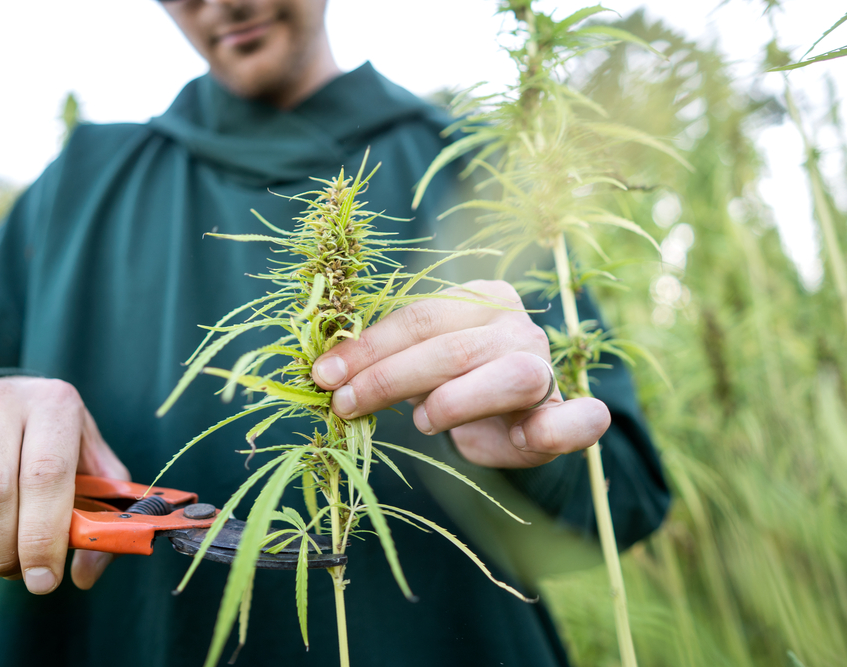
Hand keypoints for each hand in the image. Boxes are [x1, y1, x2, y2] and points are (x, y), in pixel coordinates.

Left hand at [310, 280, 610, 467]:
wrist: (507, 427)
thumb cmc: (453, 386)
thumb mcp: (415, 364)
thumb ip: (384, 358)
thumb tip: (326, 370)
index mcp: (482, 299)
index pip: (420, 316)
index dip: (369, 347)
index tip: (324, 375)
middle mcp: (518, 326)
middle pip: (451, 347)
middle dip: (388, 377)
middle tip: (344, 405)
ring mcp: (547, 367)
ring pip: (506, 376)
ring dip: (452, 403)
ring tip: (421, 422)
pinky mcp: (570, 414)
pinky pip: (580, 419)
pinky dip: (556, 428)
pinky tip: (526, 438)